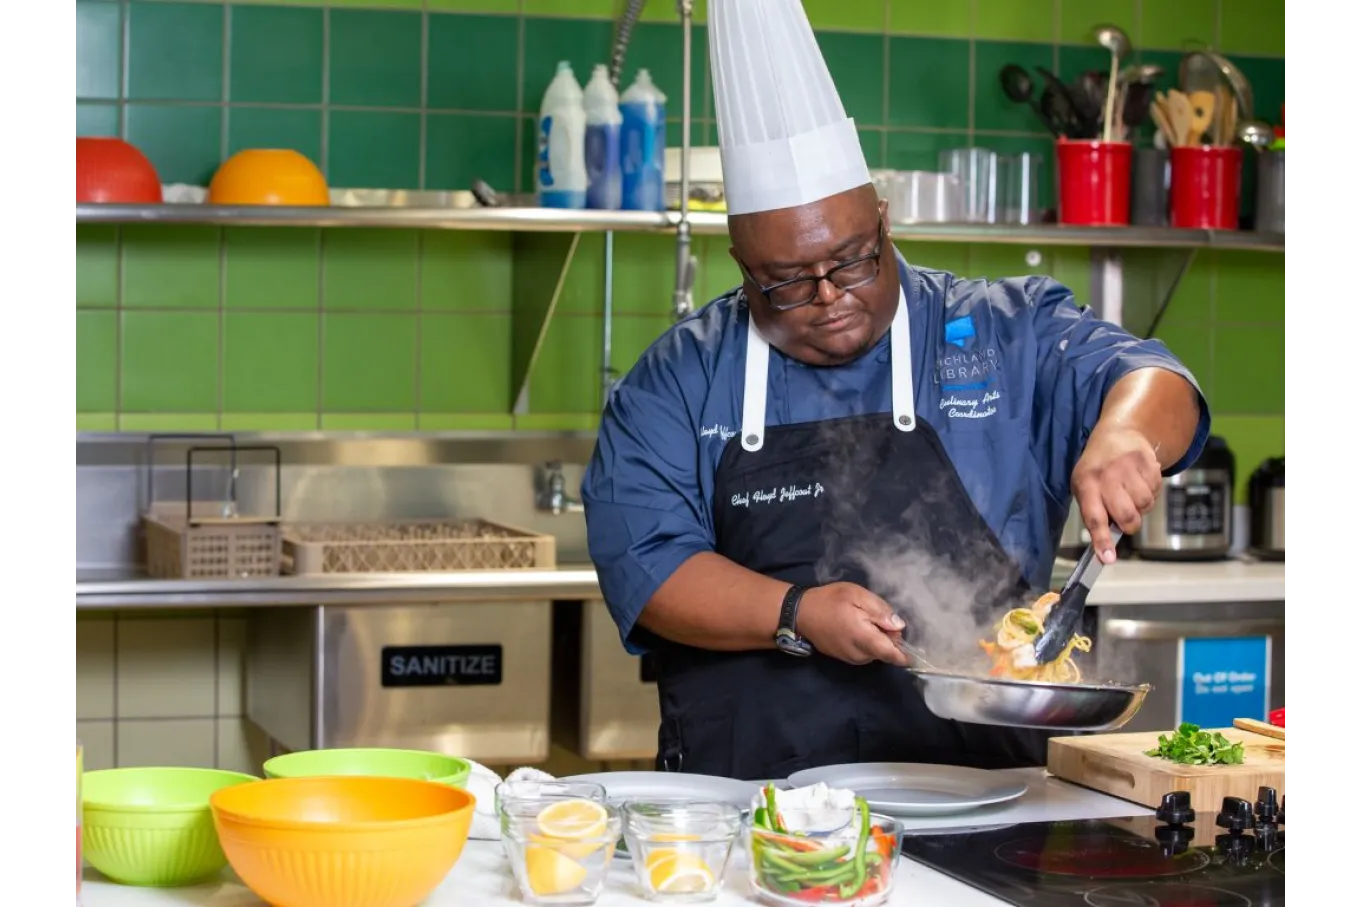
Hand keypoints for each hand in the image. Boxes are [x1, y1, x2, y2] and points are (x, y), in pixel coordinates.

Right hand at [797, 582, 910, 666]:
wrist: (800, 613)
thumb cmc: (829, 600)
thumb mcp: (857, 595)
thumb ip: (880, 611)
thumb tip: (899, 626)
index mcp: (864, 638)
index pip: (893, 655)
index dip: (906, 654)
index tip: (915, 648)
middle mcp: (859, 654)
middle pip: (885, 652)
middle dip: (890, 639)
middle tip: (881, 618)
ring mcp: (850, 658)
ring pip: (875, 653)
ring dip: (878, 640)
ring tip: (867, 620)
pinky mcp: (844, 657)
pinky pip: (864, 653)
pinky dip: (867, 643)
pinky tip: (858, 627)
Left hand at [1071, 426, 1162, 563]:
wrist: (1117, 434)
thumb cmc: (1098, 469)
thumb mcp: (1085, 487)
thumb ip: (1095, 512)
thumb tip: (1107, 544)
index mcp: (1085, 484)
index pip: (1094, 517)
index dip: (1101, 540)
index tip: (1108, 558)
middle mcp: (1106, 475)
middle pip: (1127, 516)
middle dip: (1129, 525)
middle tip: (1126, 518)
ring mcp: (1128, 467)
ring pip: (1145, 505)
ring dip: (1141, 506)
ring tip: (1131, 493)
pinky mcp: (1148, 462)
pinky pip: (1156, 491)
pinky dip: (1151, 492)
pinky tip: (1140, 481)